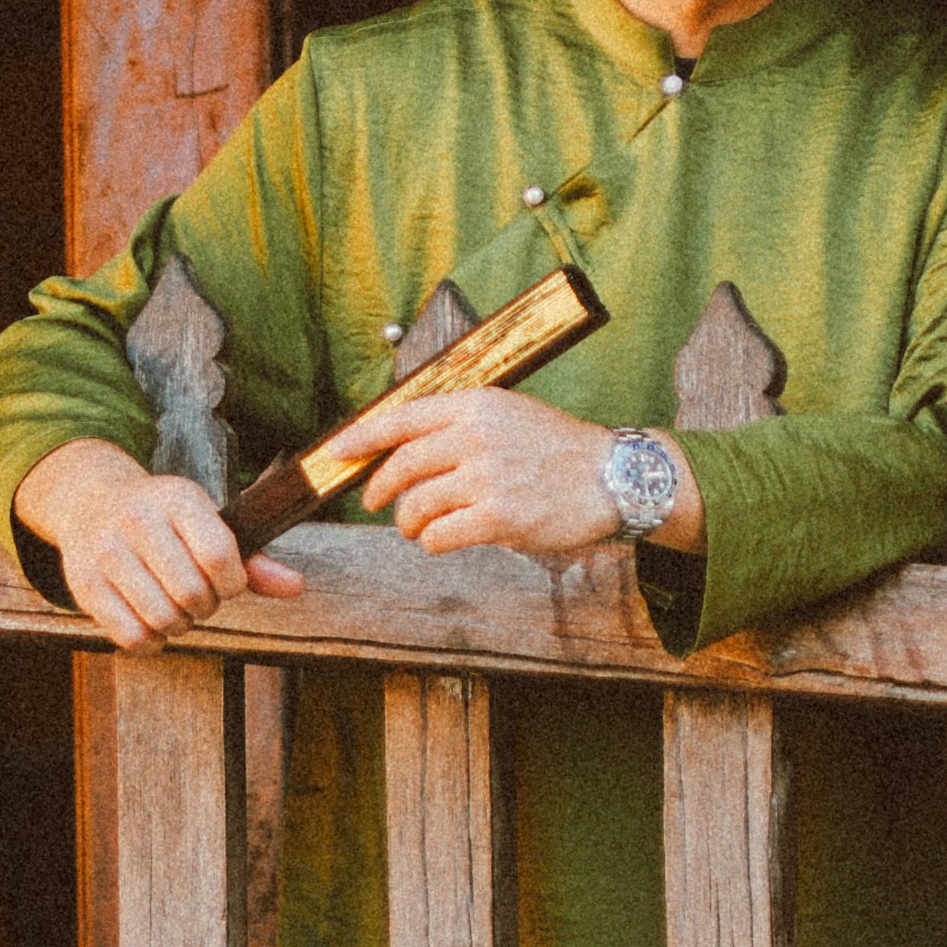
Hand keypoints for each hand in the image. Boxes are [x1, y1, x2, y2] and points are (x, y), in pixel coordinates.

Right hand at [14, 438, 302, 652]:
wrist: (91, 501)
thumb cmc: (163, 518)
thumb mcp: (206, 521)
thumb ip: (251, 558)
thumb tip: (295, 587)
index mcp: (177, 498)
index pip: (220, 556)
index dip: (232, 583)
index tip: (226, 581)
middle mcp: (138, 520)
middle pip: (192, 594)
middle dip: (205, 605)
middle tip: (198, 595)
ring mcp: (106, 552)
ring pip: (163, 619)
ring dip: (179, 624)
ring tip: (175, 605)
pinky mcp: (84, 584)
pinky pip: (132, 637)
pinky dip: (152, 640)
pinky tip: (151, 618)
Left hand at [360, 388, 698, 557]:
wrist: (611, 476)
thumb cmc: (556, 448)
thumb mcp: (507, 414)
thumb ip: (459, 423)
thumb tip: (403, 444)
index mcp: (476, 404)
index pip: (403, 417)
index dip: (362, 436)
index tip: (336, 452)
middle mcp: (478, 435)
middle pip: (403, 465)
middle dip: (380, 489)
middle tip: (377, 502)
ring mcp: (488, 477)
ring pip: (418, 505)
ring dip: (409, 522)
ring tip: (419, 527)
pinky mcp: (500, 517)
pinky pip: (440, 535)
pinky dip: (433, 542)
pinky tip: (443, 539)